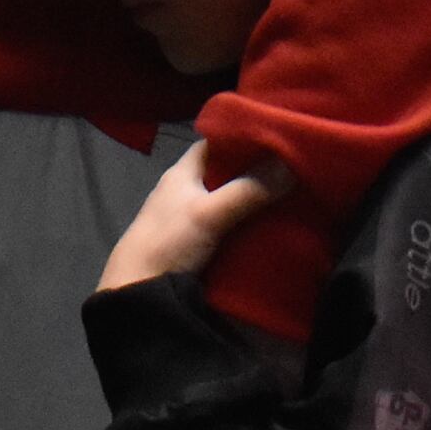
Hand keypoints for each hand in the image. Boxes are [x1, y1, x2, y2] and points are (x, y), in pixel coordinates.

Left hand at [98, 140, 279, 293]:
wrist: (138, 293)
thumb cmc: (168, 241)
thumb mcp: (209, 212)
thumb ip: (248, 189)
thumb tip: (290, 164)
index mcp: (182, 172)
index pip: (215, 143)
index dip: (242, 137)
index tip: (276, 137)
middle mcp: (186, 191)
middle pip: (225, 173)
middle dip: (256, 172)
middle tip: (292, 169)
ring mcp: (190, 220)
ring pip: (228, 201)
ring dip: (253, 201)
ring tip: (291, 196)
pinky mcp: (197, 245)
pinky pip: (228, 227)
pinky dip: (247, 226)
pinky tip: (272, 228)